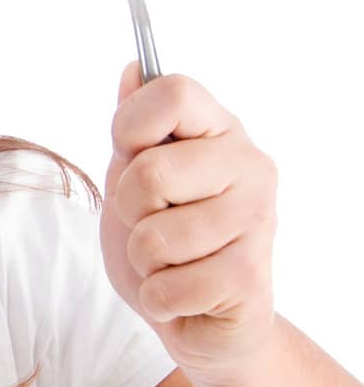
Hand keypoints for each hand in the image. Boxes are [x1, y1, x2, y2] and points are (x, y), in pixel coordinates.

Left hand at [99, 59, 279, 386]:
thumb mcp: (133, 175)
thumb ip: (134, 125)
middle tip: (149, 223)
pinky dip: (158, 297)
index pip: (172, 92)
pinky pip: (170, 286)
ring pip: (154, 237)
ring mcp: (258, 220)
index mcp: (219, 131)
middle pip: (150, 172)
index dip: (131, 125)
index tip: (130, 153)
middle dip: (127, 210)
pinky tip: (182, 293)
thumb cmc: (162, 240)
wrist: (197, 317)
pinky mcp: (252, 277)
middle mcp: (250, 166)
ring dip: (143, 260)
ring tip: (168, 261)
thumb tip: (135, 69)